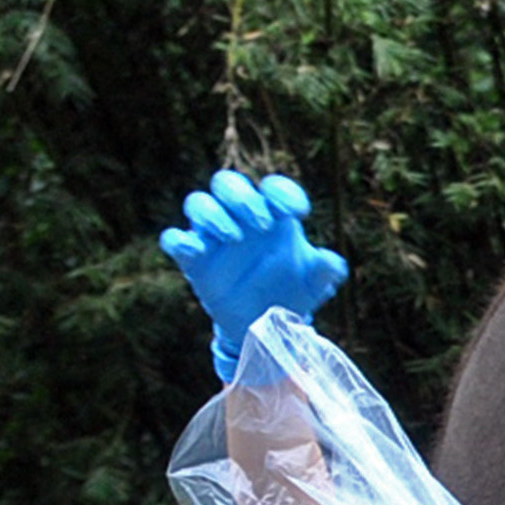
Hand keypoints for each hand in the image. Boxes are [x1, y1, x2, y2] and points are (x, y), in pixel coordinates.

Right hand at [158, 170, 349, 379]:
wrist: (268, 322)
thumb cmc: (293, 290)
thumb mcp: (316, 282)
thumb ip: (326, 270)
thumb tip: (331, 262)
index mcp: (274, 214)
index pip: (273, 187)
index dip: (283, 191)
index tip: (299, 212)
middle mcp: (239, 218)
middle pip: (227, 183)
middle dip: (244, 197)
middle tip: (264, 225)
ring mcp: (213, 237)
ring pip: (198, 202)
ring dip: (213, 214)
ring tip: (235, 237)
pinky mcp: (193, 260)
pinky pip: (173, 240)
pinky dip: (179, 241)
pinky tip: (196, 250)